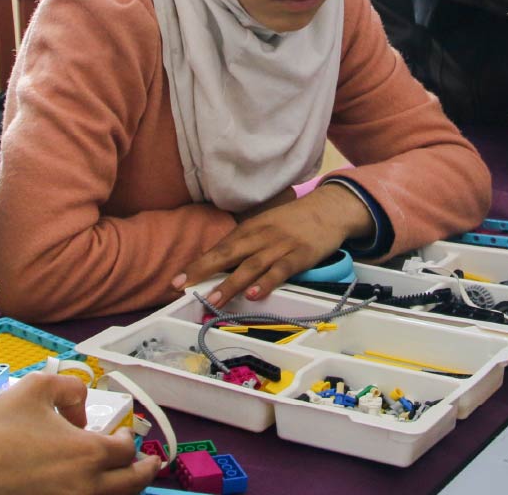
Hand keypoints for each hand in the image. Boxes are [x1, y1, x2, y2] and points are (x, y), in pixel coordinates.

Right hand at [0, 373, 159, 494]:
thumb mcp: (36, 387)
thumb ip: (71, 387)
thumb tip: (80, 410)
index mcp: (88, 452)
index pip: (126, 450)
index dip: (128, 439)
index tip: (121, 434)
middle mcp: (86, 485)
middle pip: (131, 485)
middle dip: (143, 471)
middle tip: (150, 463)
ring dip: (125, 489)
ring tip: (127, 480)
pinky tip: (96, 489)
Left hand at [169, 183, 371, 307]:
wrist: (329, 209)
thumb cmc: (293, 221)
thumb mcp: (265, 226)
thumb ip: (246, 244)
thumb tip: (219, 265)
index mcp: (250, 228)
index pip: (219, 247)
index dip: (198, 264)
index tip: (177, 280)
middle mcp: (261, 235)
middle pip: (228, 253)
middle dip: (203, 270)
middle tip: (181, 285)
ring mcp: (281, 245)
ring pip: (251, 265)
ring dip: (231, 283)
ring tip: (213, 299)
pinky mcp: (300, 255)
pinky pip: (280, 270)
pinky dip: (266, 282)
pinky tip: (253, 294)